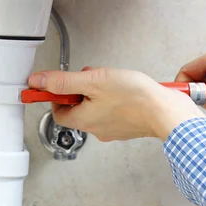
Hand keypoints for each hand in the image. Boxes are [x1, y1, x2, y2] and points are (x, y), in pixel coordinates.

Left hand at [28, 67, 204, 141]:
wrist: (167, 111)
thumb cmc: (135, 98)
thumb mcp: (93, 81)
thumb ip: (63, 81)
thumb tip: (38, 81)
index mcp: (83, 120)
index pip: (57, 111)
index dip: (55, 95)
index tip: (58, 82)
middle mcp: (96, 128)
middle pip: (77, 108)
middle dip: (81, 90)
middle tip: (91, 77)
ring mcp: (113, 128)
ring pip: (96, 108)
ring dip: (98, 92)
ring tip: (112, 81)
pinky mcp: (128, 126)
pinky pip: (113, 110)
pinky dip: (115, 99)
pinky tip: (125, 89)